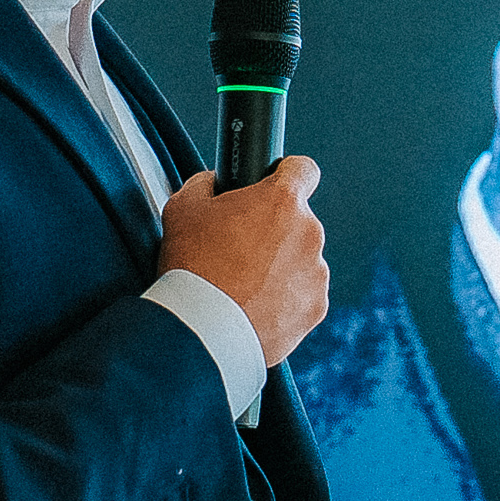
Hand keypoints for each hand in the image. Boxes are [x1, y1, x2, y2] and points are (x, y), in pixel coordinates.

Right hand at [160, 160, 327, 367]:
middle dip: (274, 230)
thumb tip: (214, 183)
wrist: (202, 331)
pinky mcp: (316, 307)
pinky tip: (255, 307)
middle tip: (239, 249)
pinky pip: (304, 295)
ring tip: (244, 285)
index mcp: (282, 200)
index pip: (303, 169)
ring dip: (281, 267)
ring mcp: (316, 272)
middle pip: (298, 221)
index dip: (287, 174)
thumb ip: (205, 184)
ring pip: (302, 259)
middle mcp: (309, 232)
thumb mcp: (183, 208)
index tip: (274, 186)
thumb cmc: (192, 267)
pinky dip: (286, 299)